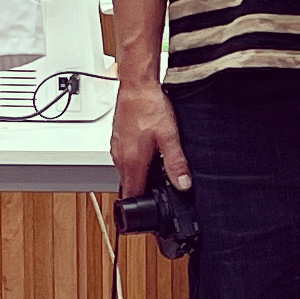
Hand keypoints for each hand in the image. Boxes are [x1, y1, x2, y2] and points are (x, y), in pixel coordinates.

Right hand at [109, 75, 188, 200]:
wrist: (137, 86)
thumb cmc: (149, 107)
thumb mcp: (169, 137)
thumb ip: (176, 163)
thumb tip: (183, 184)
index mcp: (132, 161)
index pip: (131, 196)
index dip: (139, 208)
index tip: (149, 212)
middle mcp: (120, 157)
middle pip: (129, 185)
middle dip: (143, 191)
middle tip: (158, 192)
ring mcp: (117, 148)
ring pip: (127, 172)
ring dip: (139, 175)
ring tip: (155, 170)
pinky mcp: (118, 140)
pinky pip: (124, 159)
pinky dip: (135, 162)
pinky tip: (148, 152)